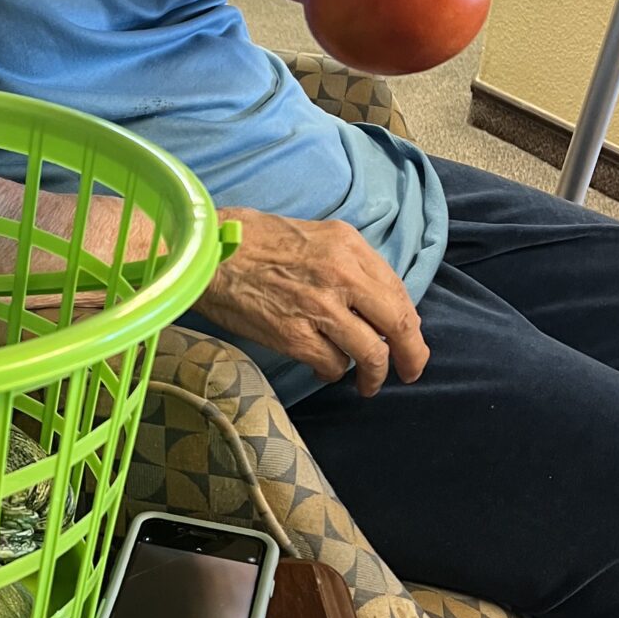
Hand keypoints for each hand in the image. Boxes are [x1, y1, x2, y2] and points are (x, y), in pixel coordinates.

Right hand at [199, 207, 428, 397]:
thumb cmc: (252, 241)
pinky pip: (332, 365)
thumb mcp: (314, 234)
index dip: (408, 322)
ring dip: (373, 375)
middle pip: (397, 324)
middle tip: (411, 372)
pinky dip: (333, 372)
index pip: (398, 291)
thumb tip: (376, 302)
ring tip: (366, 384)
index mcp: (347, 245)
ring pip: (371, 353)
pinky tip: (324, 369)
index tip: (408, 337)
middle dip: (412, 355)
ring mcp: (318, 308)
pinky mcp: (294, 336)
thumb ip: (348, 264)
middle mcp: (341, 275)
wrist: (206, 254)